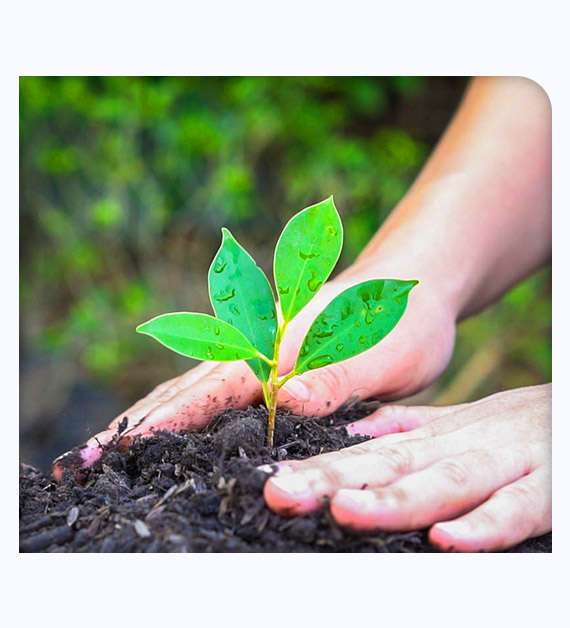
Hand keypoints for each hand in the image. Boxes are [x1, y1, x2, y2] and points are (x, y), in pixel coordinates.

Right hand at [53, 255, 456, 477]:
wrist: (410, 290)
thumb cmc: (398, 323)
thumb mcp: (381, 355)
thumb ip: (337, 376)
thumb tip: (287, 400)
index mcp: (277, 345)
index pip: (213, 388)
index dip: (168, 421)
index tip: (121, 447)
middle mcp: (258, 348)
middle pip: (187, 387)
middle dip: (140, 422)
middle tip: (89, 456)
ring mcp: (259, 356)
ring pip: (195, 389)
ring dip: (153, 418)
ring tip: (112, 448)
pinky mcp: (268, 367)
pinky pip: (218, 394)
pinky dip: (185, 413)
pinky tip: (172, 434)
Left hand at [262, 384, 550, 551]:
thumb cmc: (509, 426)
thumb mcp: (452, 424)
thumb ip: (403, 429)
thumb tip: (351, 436)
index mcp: (430, 439)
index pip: (364, 455)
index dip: (318, 470)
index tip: (272, 485)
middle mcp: (457, 448)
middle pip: (389, 466)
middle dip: (334, 481)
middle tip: (282, 496)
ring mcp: (502, 465)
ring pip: (445, 482)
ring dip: (396, 499)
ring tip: (346, 510)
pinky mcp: (548, 488)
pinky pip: (515, 509)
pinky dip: (483, 525)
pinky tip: (447, 540)